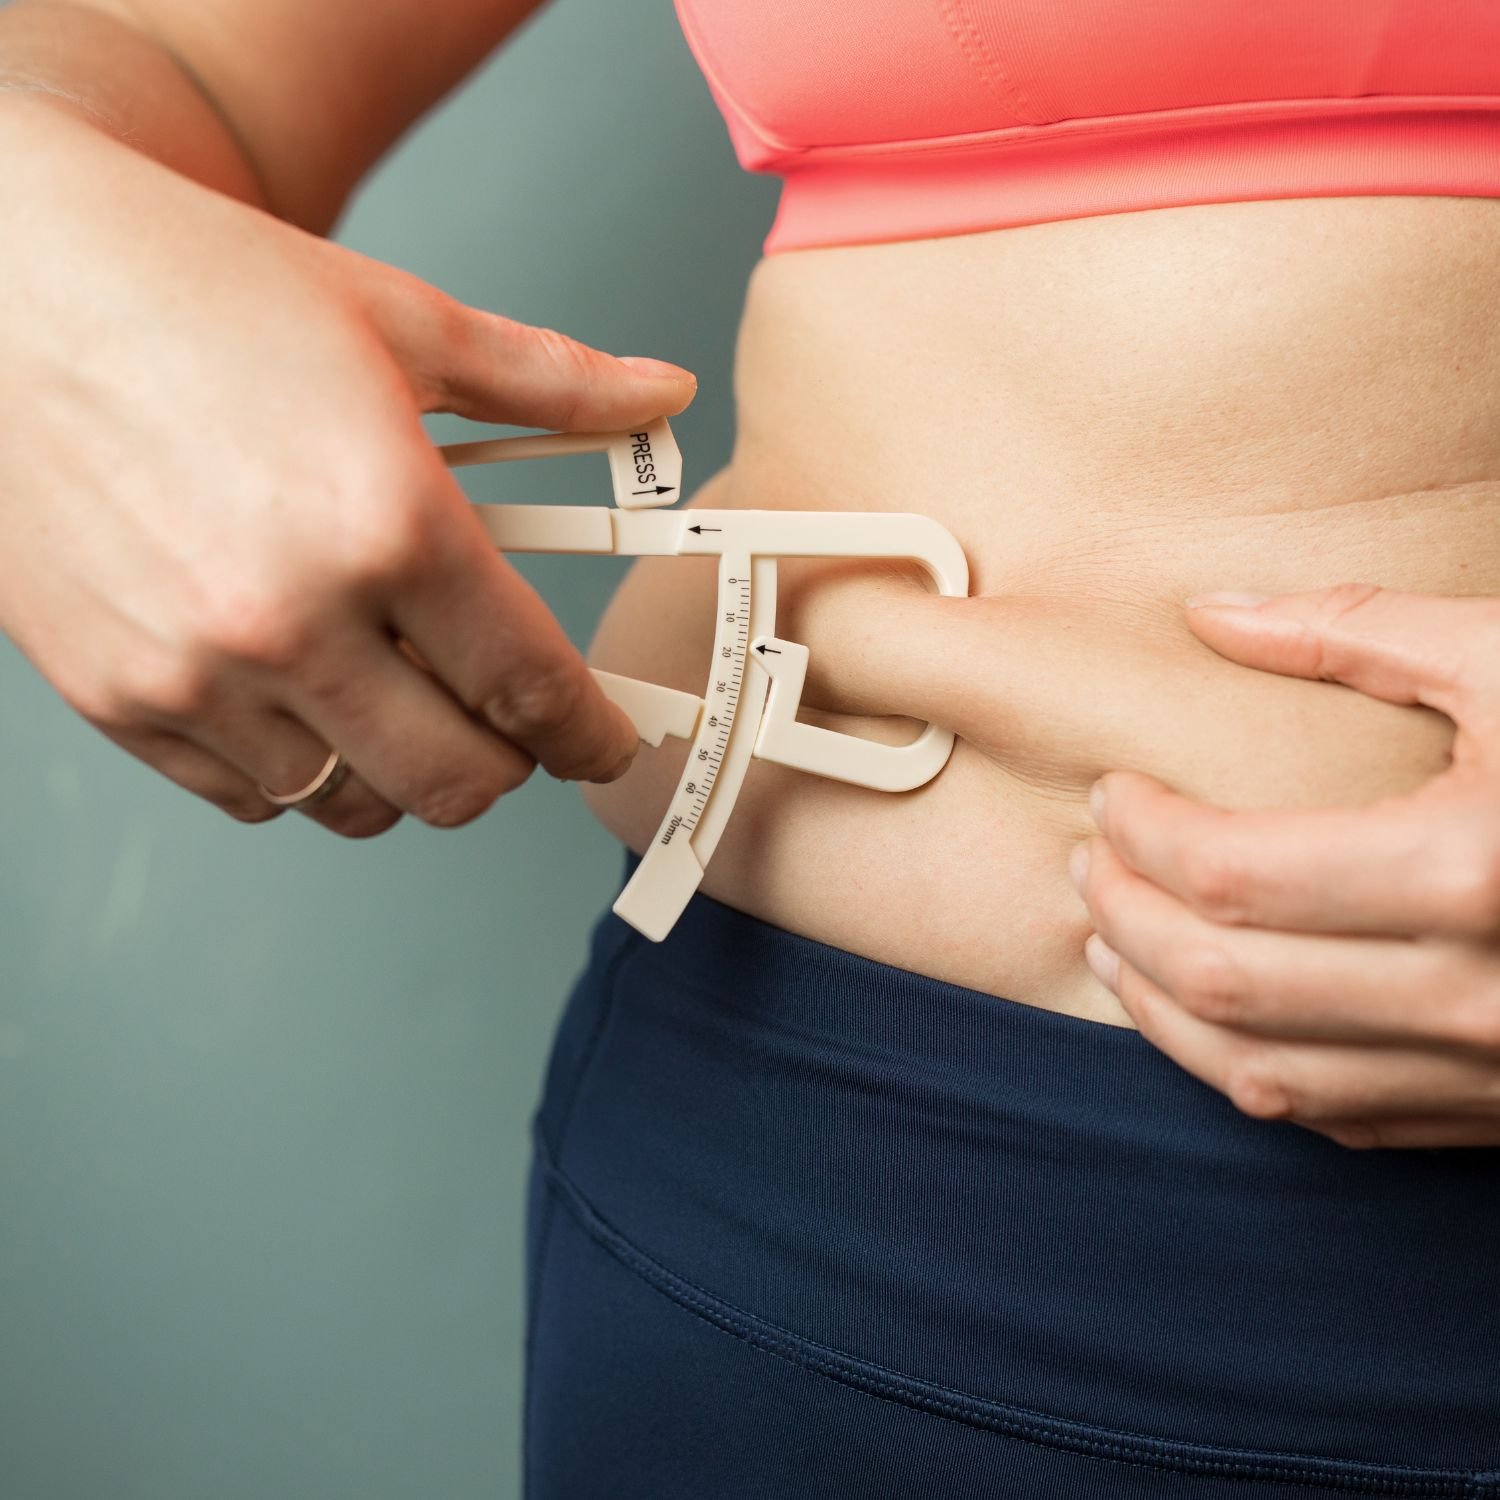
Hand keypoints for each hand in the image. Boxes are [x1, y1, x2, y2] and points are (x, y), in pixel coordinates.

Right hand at [0, 102, 695, 836]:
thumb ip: (551, 382)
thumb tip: (663, 391)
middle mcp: (293, 617)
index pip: (532, 690)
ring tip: (400, 691)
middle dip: (507, 762)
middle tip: (506, 717)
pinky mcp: (119, 697)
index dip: (590, 736)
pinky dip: (305, 768)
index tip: (605, 744)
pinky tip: (306, 693)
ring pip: (356, 804)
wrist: (4, 278)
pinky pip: (254, 797)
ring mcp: (196, 671)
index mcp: (387, 523)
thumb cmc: (196, 289)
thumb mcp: (402, 320)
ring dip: (404, 768)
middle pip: (457, 782)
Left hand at [1070, 582, 1499, 1147]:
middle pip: (1220, 978)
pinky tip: (1207, 1014)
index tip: (1112, 791)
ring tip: (1109, 937)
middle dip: (1123, 917)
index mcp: (1470, 869)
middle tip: (1091, 859)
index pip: (1228, 871)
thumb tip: (1214, 611)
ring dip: (1157, 1009)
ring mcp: (1489, 1072)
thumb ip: (1357, 629)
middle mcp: (1472, 992)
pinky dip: (1242, 1071)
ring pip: (1256, 1074)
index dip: (1140, 830)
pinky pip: (1334, 1118)